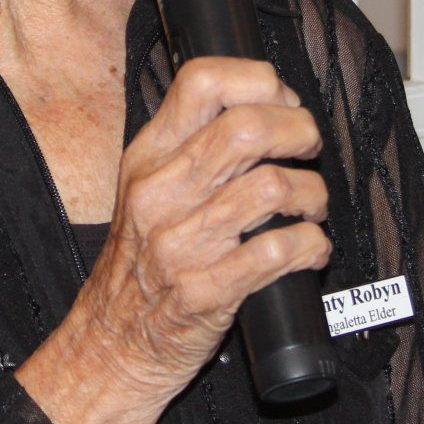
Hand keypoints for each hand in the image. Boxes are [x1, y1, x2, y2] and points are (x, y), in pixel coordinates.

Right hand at [16, 57, 329, 423]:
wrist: (110, 342)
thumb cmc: (139, 264)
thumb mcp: (144, 189)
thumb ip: (189, 147)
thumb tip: (261, 107)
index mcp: (147, 157)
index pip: (202, 82)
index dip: (260, 81)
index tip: (283, 101)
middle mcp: (160, 193)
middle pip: (248, 128)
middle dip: (300, 133)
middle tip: (308, 150)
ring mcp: (181, 242)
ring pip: (272, 187)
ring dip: (312, 195)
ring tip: (310, 207)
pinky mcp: (206, 291)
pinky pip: (279, 251)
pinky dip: (311, 246)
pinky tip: (308, 250)